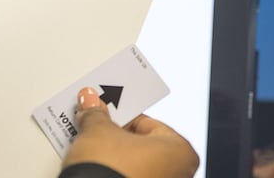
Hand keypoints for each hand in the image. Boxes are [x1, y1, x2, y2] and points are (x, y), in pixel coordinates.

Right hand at [62, 87, 198, 177]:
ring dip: (114, 160)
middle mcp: (180, 175)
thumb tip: (90, 102)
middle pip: (142, 147)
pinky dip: (113, 176)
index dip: (121, 116)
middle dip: (117, 140)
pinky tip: (93, 172)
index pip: (148, 122)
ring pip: (135, 167)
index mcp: (182, 152)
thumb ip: (96, 114)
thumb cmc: (110, 172)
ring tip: (90, 153)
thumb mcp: (97, 132)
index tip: (105, 114)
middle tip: (95, 132)